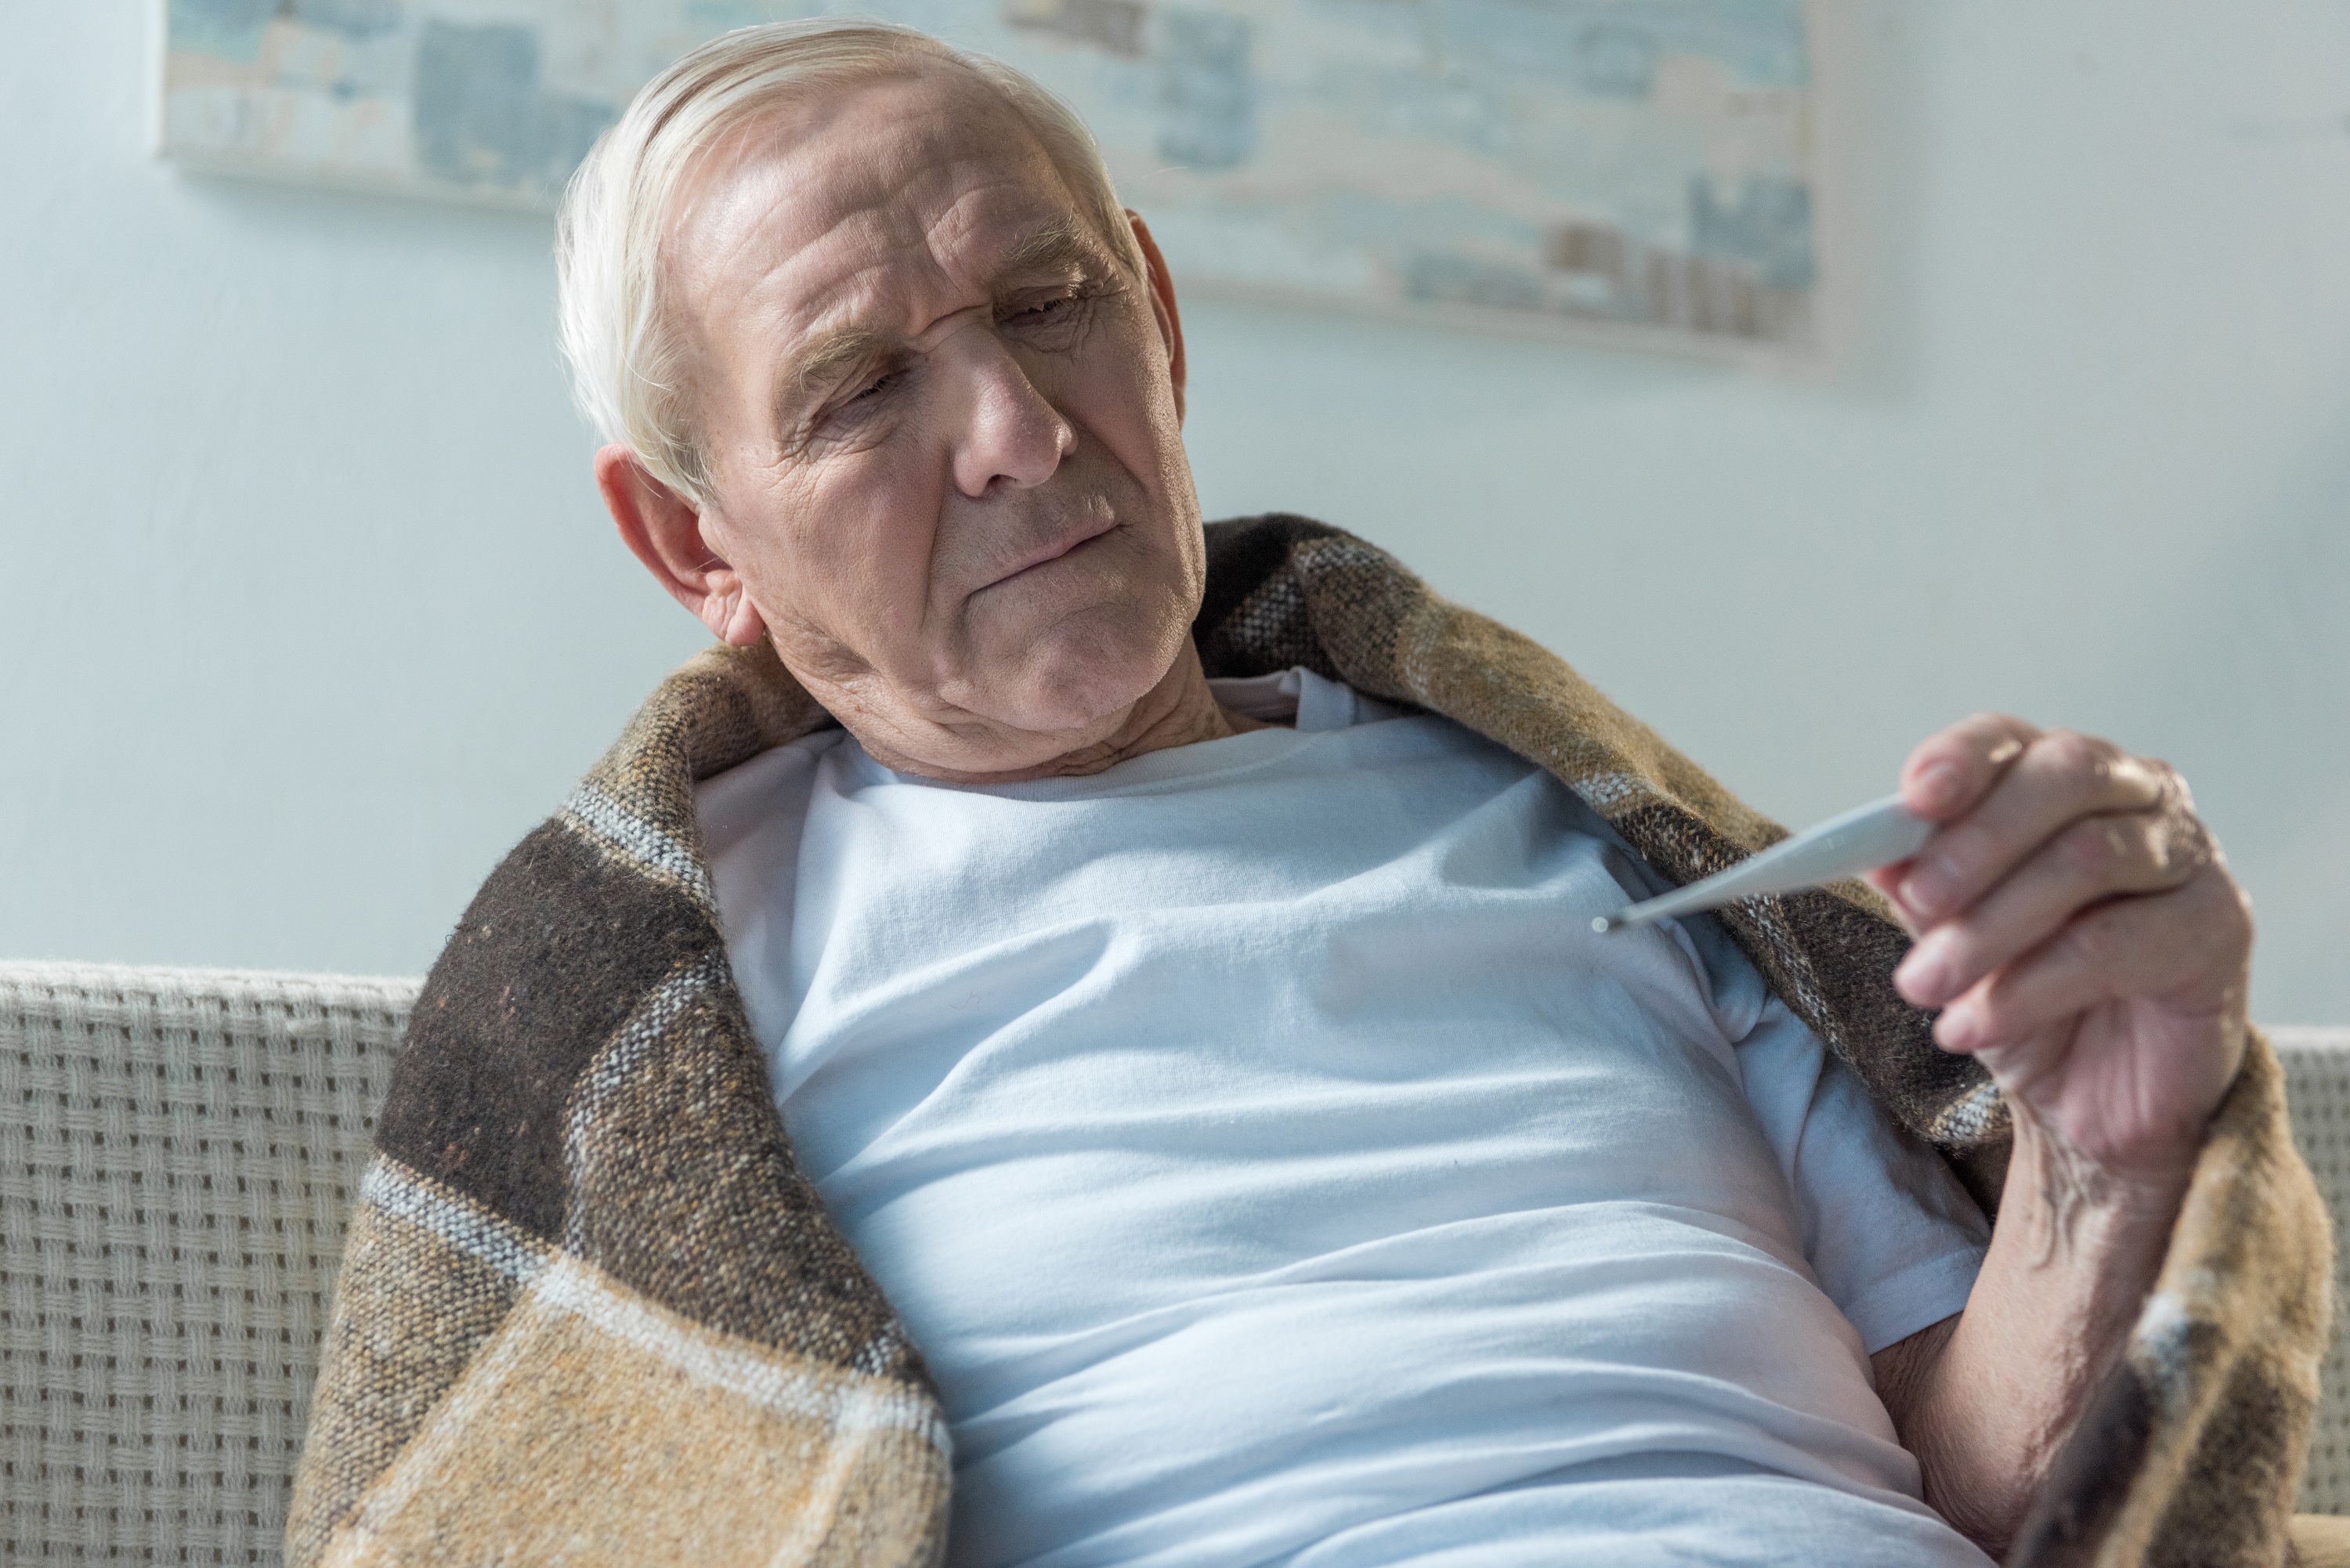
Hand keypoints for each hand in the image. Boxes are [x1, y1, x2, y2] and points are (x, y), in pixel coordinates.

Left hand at [1870, 715, 2251, 1185]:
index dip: (1963, 759)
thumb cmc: (2023, 991)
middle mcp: (2136, 797)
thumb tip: (1878, 852)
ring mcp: (2187, 856)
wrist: (2094, 1093)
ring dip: (1990, 927)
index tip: (1914, 798)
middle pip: (2065, 776)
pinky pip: (2117, 943)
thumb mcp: (1952, 936)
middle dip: (1979, 839)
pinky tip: (1973, 1027)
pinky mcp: (2220, 927)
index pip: (2011, 739)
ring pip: (2087, 858)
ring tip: (1925, 985)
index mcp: (2058, 779)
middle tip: (1920, 903)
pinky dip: (2031, 987)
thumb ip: (1921, 886)